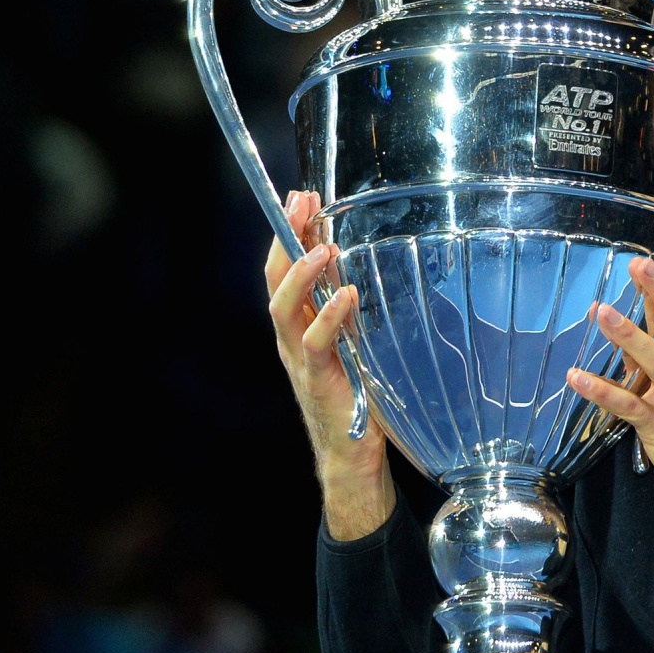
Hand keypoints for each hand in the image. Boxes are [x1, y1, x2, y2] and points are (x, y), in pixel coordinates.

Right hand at [265, 191, 394, 540]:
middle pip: (274, 280)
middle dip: (286, 238)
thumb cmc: (361, 396)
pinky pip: (316, 344)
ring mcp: (300, 360)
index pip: (285, 269)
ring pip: (283, 309)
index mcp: (299, 324)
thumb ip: (358, 312)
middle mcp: (291, 338)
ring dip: (300, 275)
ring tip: (319, 248)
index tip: (303, 196)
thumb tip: (379, 268)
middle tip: (301, 203)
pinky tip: (348, 294)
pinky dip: (330, 318)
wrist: (354, 455)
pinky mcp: (319, 382)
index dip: (290, 232)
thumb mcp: (359, 343)